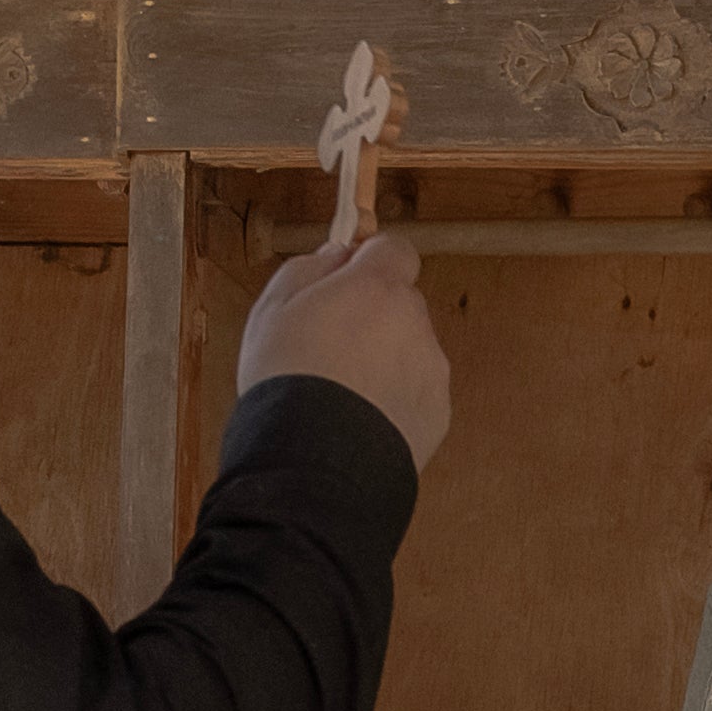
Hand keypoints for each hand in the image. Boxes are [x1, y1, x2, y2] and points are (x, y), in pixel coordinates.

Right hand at [238, 234, 451, 467]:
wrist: (315, 461)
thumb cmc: (287, 379)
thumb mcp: (273, 308)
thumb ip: (309, 268)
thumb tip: (337, 254)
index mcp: (377, 288)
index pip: (395, 249)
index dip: (369, 260)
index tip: (343, 279)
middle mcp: (415, 322)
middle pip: (402, 302)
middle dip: (373, 315)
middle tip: (329, 347)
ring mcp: (431, 370)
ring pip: (410, 349)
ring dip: (384, 360)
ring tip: (341, 393)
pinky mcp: (438, 413)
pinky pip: (416, 392)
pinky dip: (394, 399)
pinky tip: (359, 419)